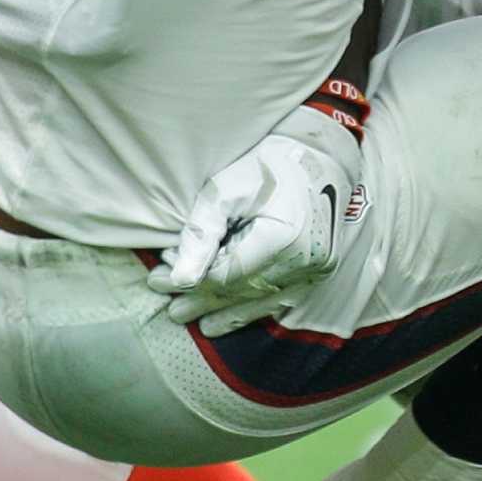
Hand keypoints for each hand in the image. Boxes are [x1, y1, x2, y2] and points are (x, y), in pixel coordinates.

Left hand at [152, 83, 368, 336]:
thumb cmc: (268, 165)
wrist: (319, 156)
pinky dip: (254, 308)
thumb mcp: (226, 188)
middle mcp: (306, 261)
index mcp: (283, 238)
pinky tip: (234, 316)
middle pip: (243, 292)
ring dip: (228, 313)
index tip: (160, 279)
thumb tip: (180, 278)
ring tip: (200, 323)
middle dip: (204, 301)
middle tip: (171, 310)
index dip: (192, 281)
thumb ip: (202, 232)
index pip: (227, 275)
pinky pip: (282, 298)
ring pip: (263, 301)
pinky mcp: (321, 270)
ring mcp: (317, 269)